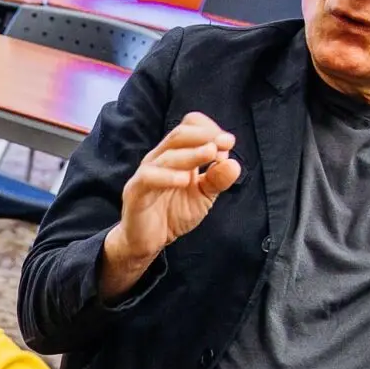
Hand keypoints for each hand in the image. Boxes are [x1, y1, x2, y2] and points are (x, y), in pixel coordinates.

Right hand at [103, 113, 242, 274]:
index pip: (189, 127)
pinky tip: (185, 180)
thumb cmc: (173, 214)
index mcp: (176, 155)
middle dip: (205, 136)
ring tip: (211, 154)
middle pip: (179, 134)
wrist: (147, 241)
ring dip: (192, 153)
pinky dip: (168, 176)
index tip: (229, 143)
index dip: (209, 130)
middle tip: (224, 145)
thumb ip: (217, 180)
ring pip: (167, 155)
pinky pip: (149, 178)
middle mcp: (160, 158)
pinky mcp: (136, 191)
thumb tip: (234, 163)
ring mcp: (146, 173)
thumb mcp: (203, 197)